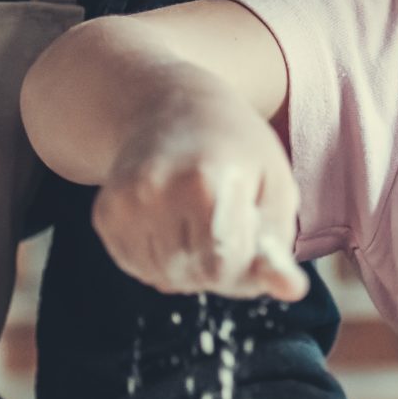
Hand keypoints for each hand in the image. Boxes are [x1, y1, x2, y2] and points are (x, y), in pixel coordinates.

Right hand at [92, 91, 307, 301]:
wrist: (169, 106)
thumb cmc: (234, 148)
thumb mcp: (272, 183)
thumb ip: (278, 242)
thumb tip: (292, 292)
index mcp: (204, 183)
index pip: (222, 268)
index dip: (242, 263)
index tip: (248, 232)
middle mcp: (155, 193)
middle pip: (192, 277)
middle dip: (216, 266)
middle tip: (224, 224)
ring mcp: (124, 204)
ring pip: (163, 279)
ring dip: (188, 265)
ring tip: (197, 219)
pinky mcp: (105, 215)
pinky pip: (139, 268)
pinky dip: (160, 259)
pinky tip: (171, 221)